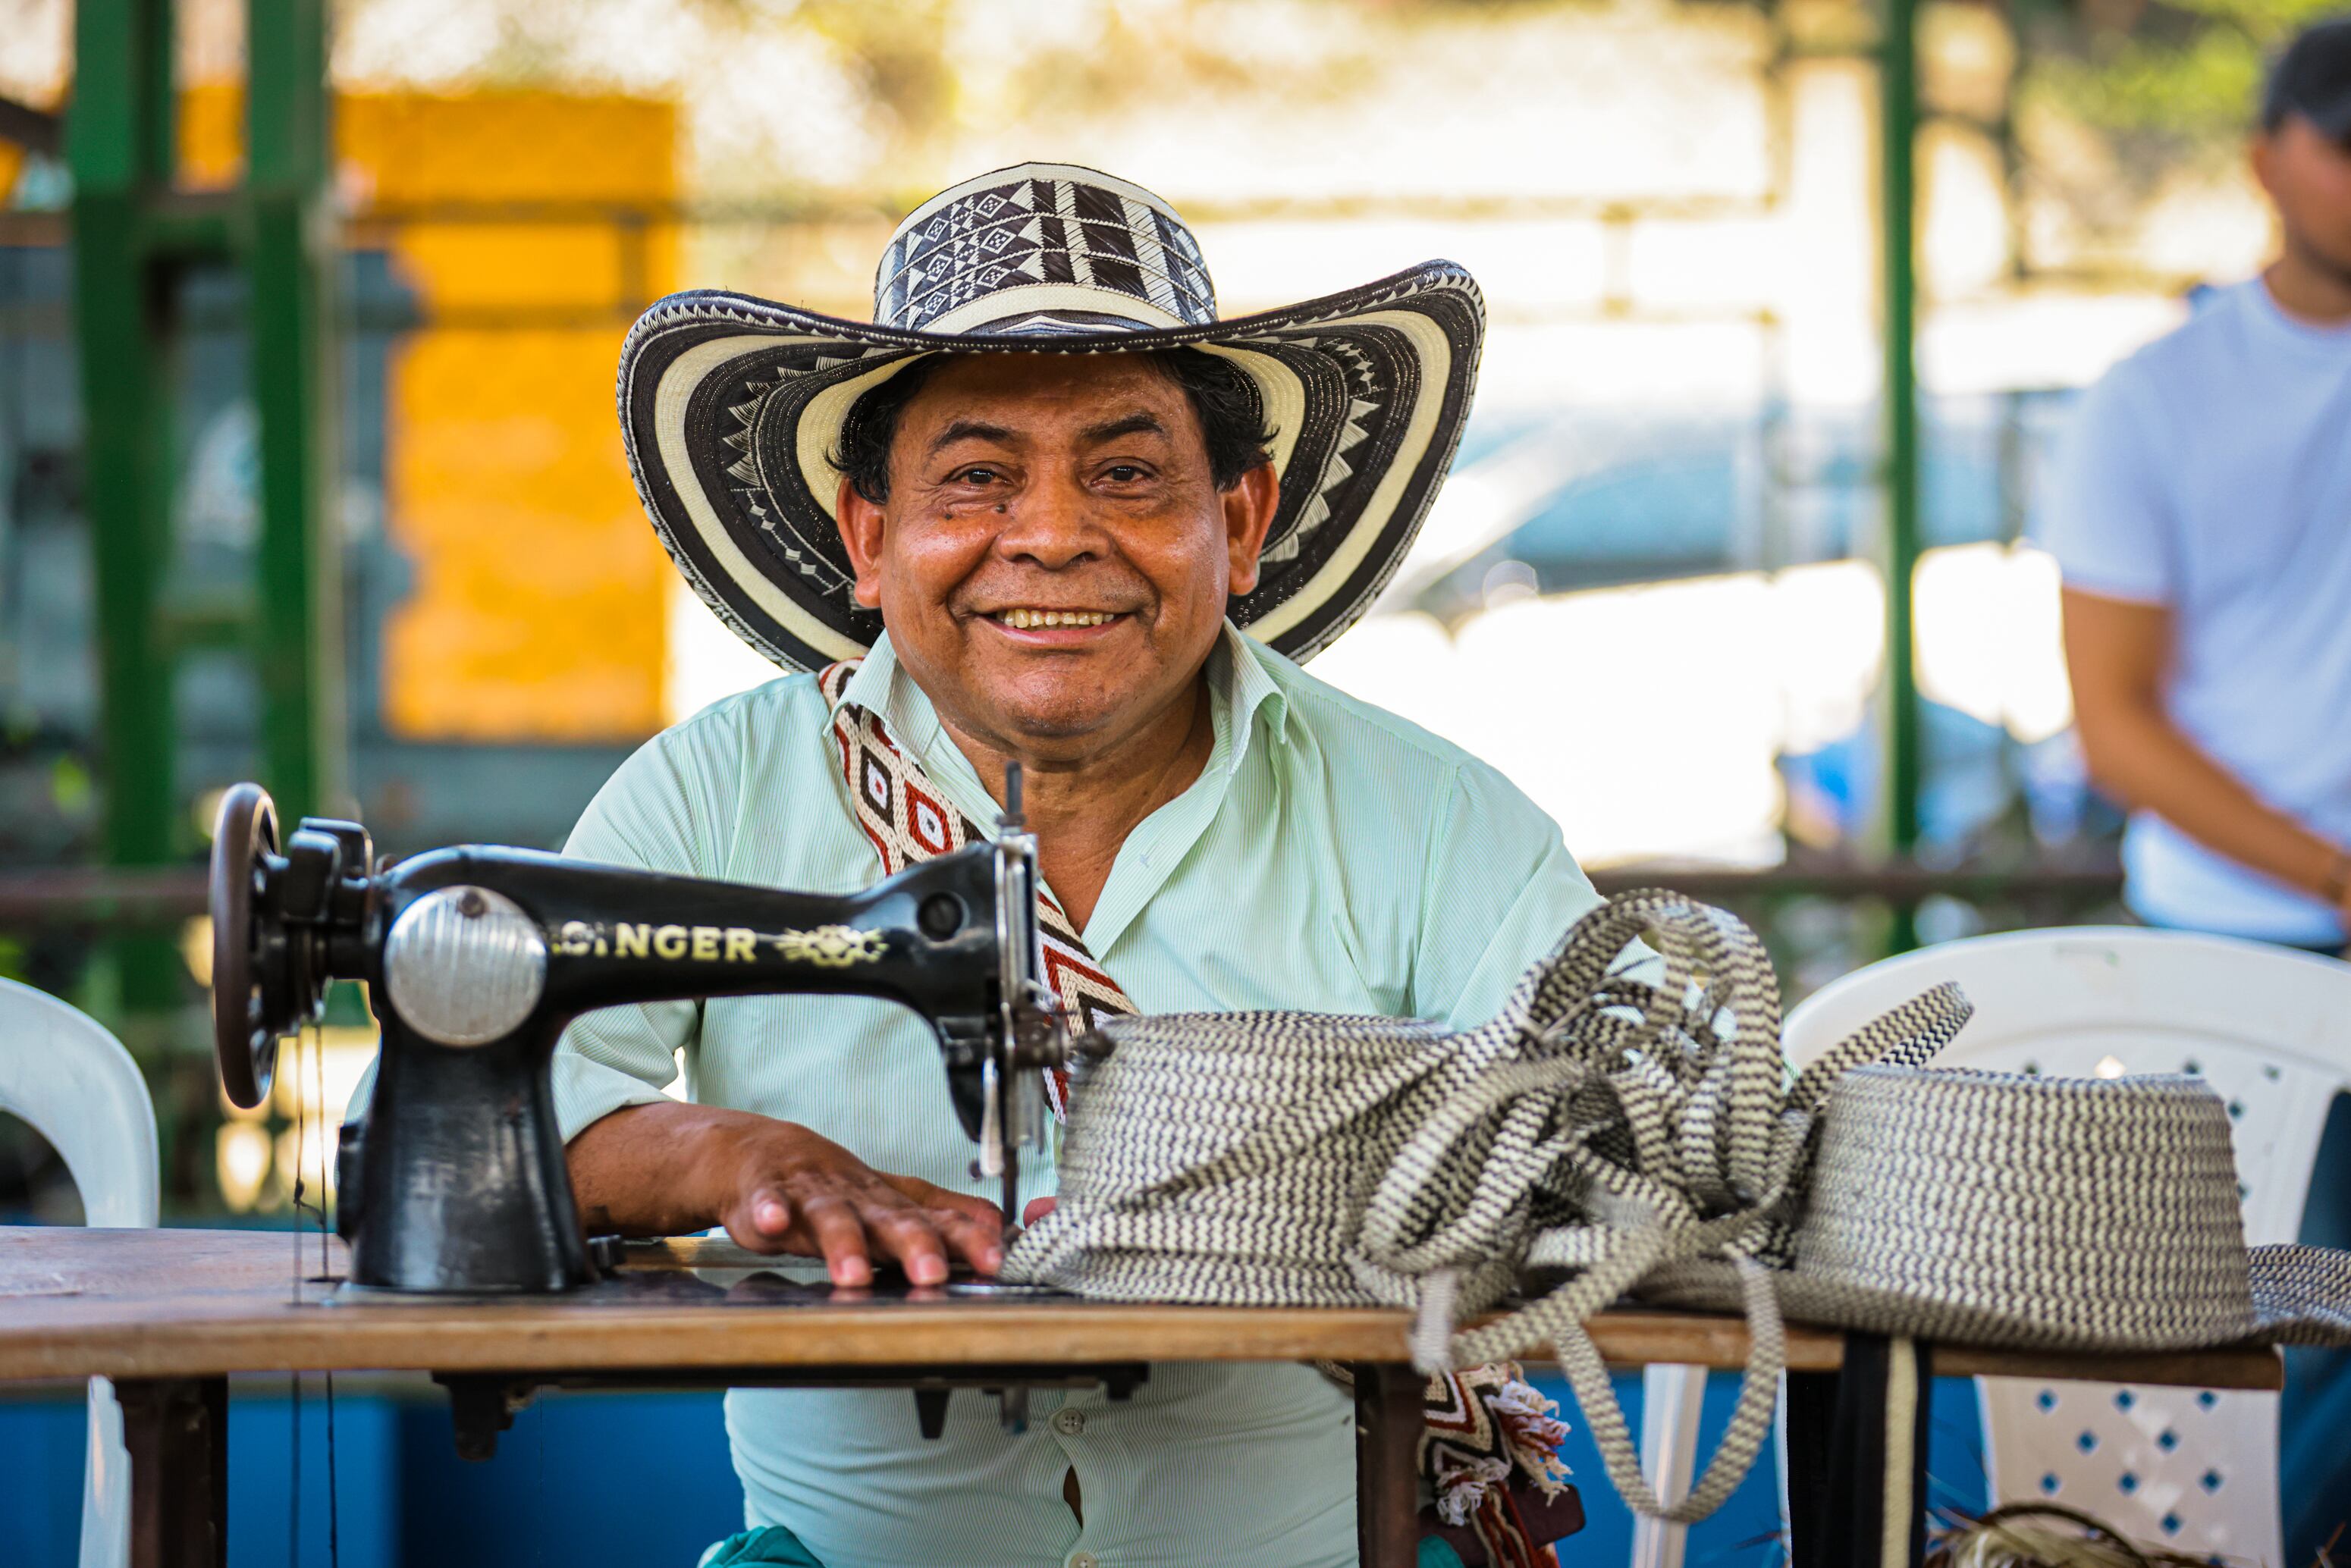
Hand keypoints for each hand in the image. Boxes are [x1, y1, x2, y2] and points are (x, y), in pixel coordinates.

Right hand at [712, 1119, 1004, 1286]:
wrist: (766, 1152)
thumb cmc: (836, 1185)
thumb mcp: (892, 1198)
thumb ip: (942, 1213)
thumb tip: (996, 1223)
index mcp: (890, 1206)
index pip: (936, 1222)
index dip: (966, 1240)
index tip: (993, 1258)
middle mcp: (858, 1200)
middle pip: (890, 1222)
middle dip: (914, 1246)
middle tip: (933, 1272)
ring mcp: (812, 1196)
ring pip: (832, 1218)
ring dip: (844, 1243)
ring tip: (852, 1273)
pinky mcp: (767, 1196)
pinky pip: (768, 1203)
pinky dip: (770, 1211)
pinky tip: (772, 1223)